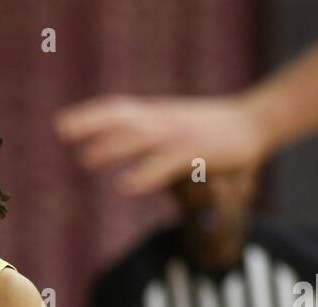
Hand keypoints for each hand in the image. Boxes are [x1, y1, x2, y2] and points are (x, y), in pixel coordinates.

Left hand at [55, 94, 266, 194]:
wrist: (255, 121)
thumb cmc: (212, 129)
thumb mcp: (177, 125)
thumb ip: (150, 135)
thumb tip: (121, 150)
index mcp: (158, 113)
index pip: (117, 108)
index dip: (89, 115)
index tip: (61, 124)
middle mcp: (165, 119)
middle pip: (122, 117)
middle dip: (91, 124)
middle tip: (62, 133)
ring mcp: (180, 135)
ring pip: (140, 137)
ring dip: (111, 147)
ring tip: (85, 159)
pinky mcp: (197, 152)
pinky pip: (166, 163)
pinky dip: (144, 174)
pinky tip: (125, 186)